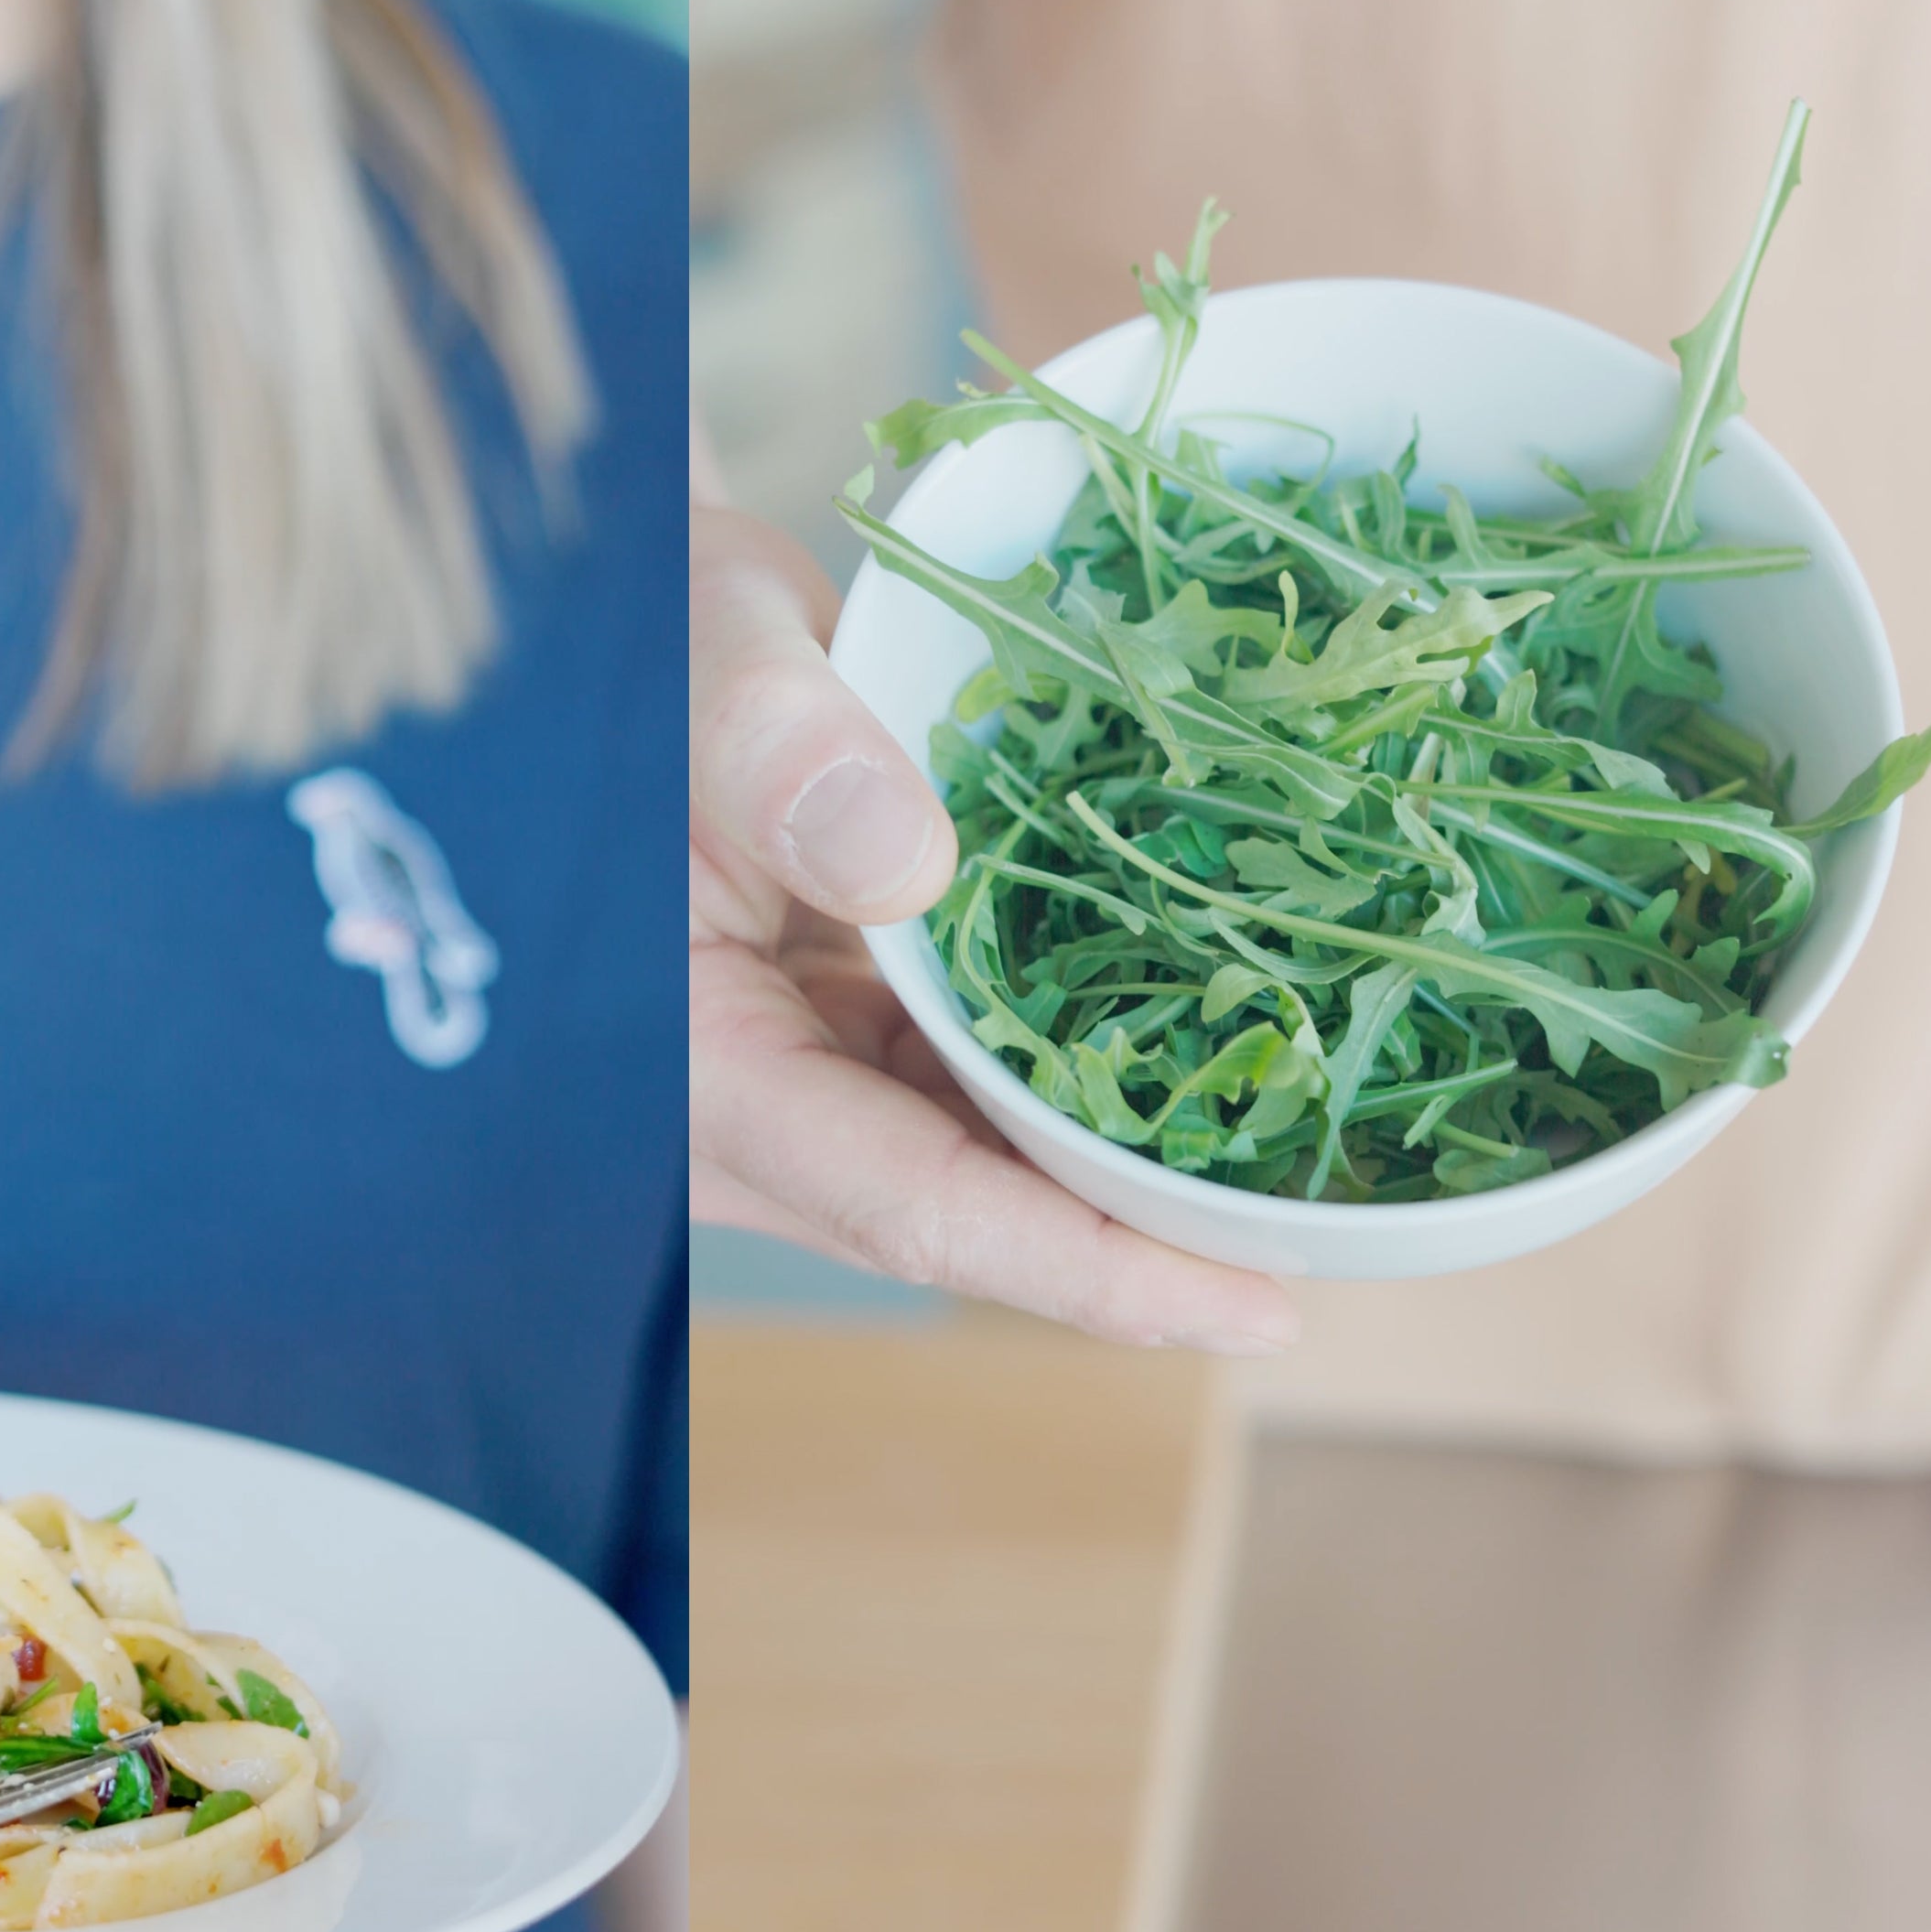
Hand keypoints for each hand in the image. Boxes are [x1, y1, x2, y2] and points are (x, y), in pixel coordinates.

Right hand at [688, 502, 1298, 1353]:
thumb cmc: (645, 632)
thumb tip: (906, 864)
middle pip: (960, 1215)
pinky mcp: (829, 1038)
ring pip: (969, 1163)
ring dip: (1110, 1172)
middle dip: (1132, 1248)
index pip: (912, 1202)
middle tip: (1315, 1266)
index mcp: (692, 1060)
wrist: (615, 621)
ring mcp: (786, 1079)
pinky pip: (958, 1092)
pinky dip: (1070, 1086)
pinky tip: (1188, 1072)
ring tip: (1283, 1182)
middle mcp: (738, 1106)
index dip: (1087, 1265)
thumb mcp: (706, 657)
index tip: (1252, 1310)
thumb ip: (778, 747)